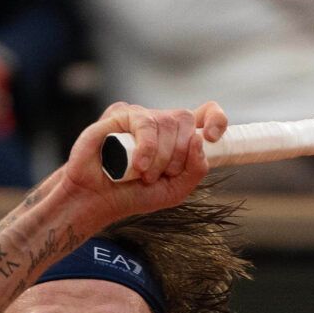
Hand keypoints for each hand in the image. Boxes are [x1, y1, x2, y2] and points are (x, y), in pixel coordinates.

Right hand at [64, 101, 228, 223]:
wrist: (98, 198)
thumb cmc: (134, 194)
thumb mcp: (175, 190)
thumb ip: (195, 170)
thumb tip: (201, 140)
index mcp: (178, 138)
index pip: (206, 114)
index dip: (215, 119)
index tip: (212, 138)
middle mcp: (161, 123)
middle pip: (187, 122)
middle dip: (179, 155)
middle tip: (161, 176)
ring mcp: (141, 116)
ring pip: (168, 124)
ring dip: (161, 158)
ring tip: (144, 175)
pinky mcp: (121, 114)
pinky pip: (146, 124)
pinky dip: (147, 149)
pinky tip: (137, 166)